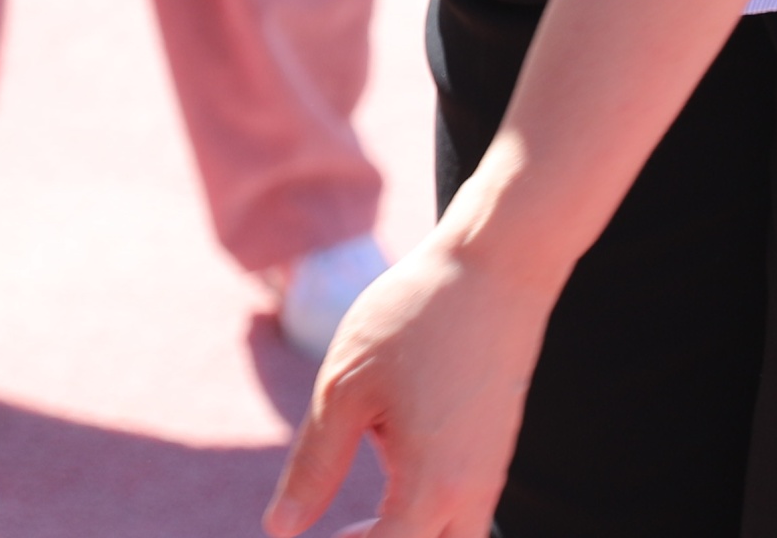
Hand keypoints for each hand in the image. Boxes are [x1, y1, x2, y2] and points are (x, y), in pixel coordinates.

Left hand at [263, 224, 556, 537]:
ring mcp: (490, 474)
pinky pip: (464, 508)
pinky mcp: (495, 452)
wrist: (495, 267)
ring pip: (453, 536)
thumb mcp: (346, 389)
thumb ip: (314, 466)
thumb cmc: (414, 318)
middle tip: (340, 530)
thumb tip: (280, 527)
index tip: (311, 533)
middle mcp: (471, 493)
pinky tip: (391, 453)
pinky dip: (425, 508)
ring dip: (408, 531)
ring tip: (361, 509)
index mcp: (431, 486)